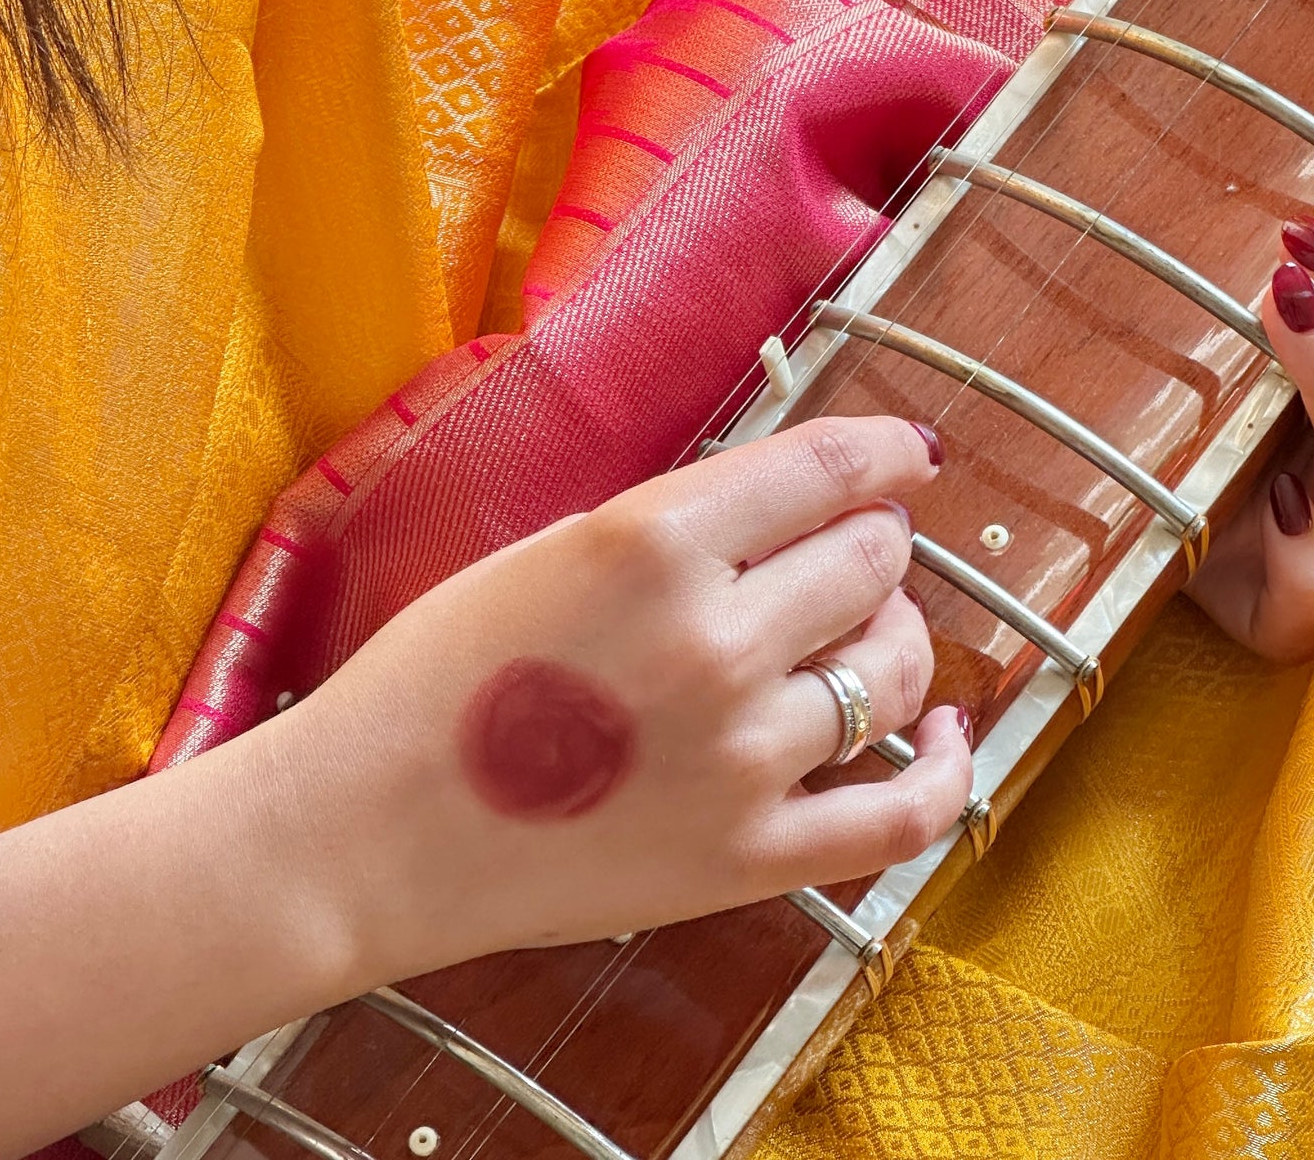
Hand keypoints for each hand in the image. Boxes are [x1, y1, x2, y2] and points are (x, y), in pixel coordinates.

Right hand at [267, 417, 973, 985]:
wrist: (362, 833)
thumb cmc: (435, 675)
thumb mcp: (554, 548)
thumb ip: (680, 524)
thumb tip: (799, 502)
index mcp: (657, 541)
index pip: (831, 468)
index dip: (889, 453)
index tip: (908, 458)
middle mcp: (716, 639)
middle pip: (874, 560)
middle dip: (874, 542)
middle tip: (849, 552)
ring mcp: (742, 756)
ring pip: (899, 669)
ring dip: (896, 637)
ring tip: (865, 634)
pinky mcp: (749, 860)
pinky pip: (904, 815)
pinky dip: (951, 770)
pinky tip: (951, 735)